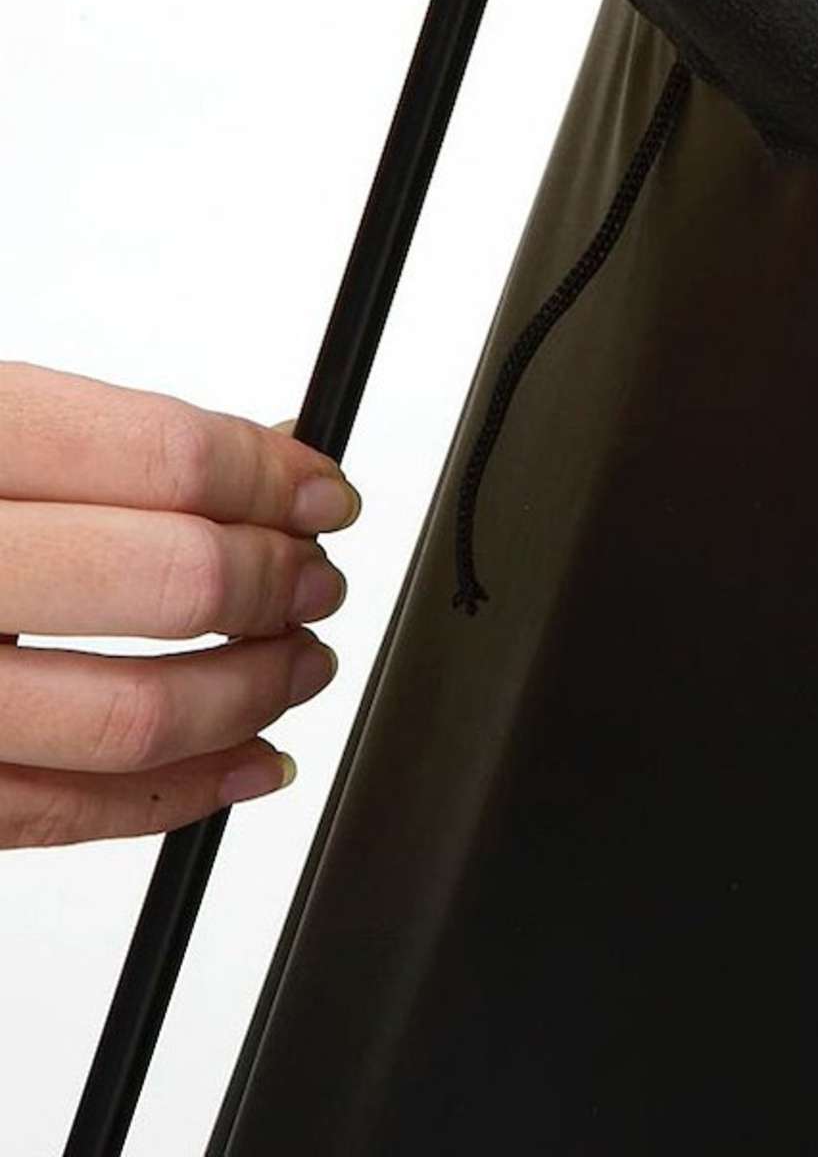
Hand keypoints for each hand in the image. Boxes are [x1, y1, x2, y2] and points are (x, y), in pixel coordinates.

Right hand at [0, 363, 356, 847]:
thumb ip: (96, 440)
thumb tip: (263, 453)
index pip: (166, 458)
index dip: (276, 478)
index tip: (324, 494)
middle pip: (171, 581)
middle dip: (280, 584)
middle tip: (316, 579)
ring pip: (132, 715)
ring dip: (254, 692)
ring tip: (297, 664)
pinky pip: (56, 815)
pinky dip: (178, 798)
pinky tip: (243, 760)